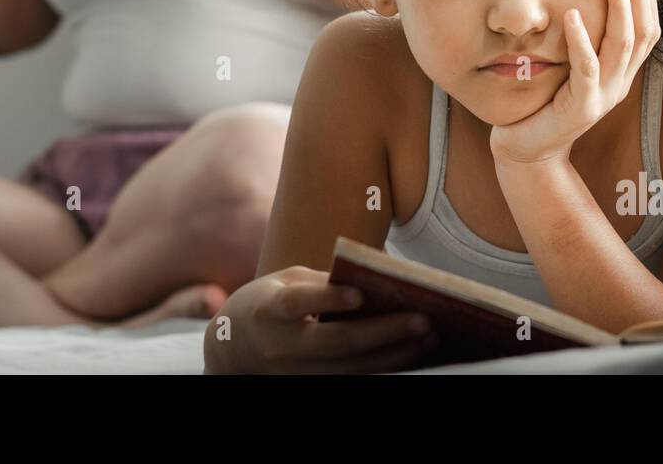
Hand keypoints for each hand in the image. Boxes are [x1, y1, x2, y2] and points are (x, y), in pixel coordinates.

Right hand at [202, 266, 437, 373]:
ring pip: (351, 367)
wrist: (232, 350)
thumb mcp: (284, 281)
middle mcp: (281, 346)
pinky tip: (412, 353)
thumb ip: (323, 281)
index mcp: (268, 310)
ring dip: (394, 354)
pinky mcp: (311, 384)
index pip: (296, 304)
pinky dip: (384, 366)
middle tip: (423, 319)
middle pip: (335, 342)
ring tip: (429, 336)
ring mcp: (296, 373)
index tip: (359, 292)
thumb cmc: (267, 303)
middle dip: (383, 332)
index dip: (326, 299)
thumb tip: (376, 277)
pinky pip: (352, 379)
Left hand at [489, 0, 662, 164]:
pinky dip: (582, 40)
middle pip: (642, 30)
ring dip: (618, 6)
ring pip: (622, 45)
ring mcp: (604, 97)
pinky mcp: (581, 108)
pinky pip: (587, 69)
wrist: (529, 148)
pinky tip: (573, 15)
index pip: (647, 27)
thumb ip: (585, 40)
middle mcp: (620, 82)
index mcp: (621, 72)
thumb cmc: (546, 101)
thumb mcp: (572, 67)